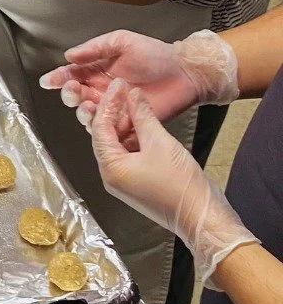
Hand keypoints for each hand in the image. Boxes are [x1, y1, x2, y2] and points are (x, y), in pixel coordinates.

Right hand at [40, 29, 237, 143]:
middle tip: (73, 91)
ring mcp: (113, 108)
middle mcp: (101, 90)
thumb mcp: (122, 42)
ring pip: (87, 114)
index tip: (49, 81)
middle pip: (75, 97)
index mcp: (97, 70)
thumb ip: (95, 48)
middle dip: (69, 95)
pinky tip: (101, 118)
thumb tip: (69, 55)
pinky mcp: (126, 122)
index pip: (71, 75)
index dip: (58, 78)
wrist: (184, 73)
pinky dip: (100, 125)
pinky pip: (107, 128)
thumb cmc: (156, 55)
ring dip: (83, 110)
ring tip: (88, 104)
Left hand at [91, 80, 257, 286]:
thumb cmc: (182, 186)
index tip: (118, 85)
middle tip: (123, 90)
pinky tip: (141, 122)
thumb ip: (143, 117)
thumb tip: (133, 95)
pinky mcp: (136, 182)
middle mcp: (110, 176)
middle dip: (113, 111)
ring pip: (116, 144)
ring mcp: (123, 181)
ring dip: (124, 123)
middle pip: (104, 136)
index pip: (99, 128)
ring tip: (132, 101)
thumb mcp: (161, 143)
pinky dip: (133, 136)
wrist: (203, 218)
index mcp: (110, 168)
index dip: (109, 103)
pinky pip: (128, 154)